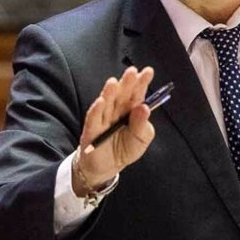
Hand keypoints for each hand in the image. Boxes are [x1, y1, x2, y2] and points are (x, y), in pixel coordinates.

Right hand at [73, 66, 155, 193]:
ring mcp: (103, 117)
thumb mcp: (141, 140)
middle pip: (122, 94)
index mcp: (131, 110)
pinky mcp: (92, 128)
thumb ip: (143, 125)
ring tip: (114, 82)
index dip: (142, 82)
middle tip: (132, 72)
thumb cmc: (125, 149)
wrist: (107, 168)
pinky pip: (94, 117)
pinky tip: (101, 101)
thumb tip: (144, 108)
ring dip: (110, 92)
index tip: (148, 71)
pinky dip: (97, 109)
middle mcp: (117, 110)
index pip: (137, 94)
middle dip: (127, 83)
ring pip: (107, 102)